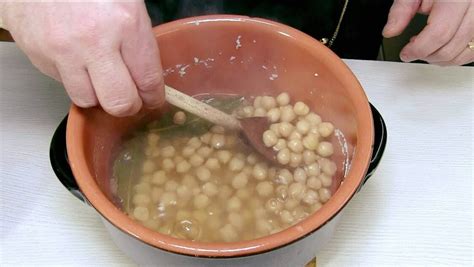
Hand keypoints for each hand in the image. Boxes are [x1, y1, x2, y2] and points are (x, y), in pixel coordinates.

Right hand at [1, 1, 163, 115]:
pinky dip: (72, 77)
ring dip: (97, 94)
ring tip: (98, 75)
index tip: (152, 99)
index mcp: (125, 23)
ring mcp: (62, 50)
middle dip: (127, 105)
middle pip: (118, 103)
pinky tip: (75, 57)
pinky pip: (62, 82)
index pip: (147, 81)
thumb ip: (139, 41)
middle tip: (129, 97)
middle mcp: (93, 41)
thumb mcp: (128, 2)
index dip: (153, 97)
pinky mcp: (38, 55)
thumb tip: (146, 77)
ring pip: (87, 100)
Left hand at [382, 0, 473, 65]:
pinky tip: (442, 47)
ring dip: (439, 59)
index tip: (405, 53)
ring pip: (463, 54)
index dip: (418, 49)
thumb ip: (402, 9)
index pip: (439, 34)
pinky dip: (454, 56)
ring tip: (427, 47)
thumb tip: (390, 31)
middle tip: (413, 49)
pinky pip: (472, 52)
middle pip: (450, 48)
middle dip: (426, 55)